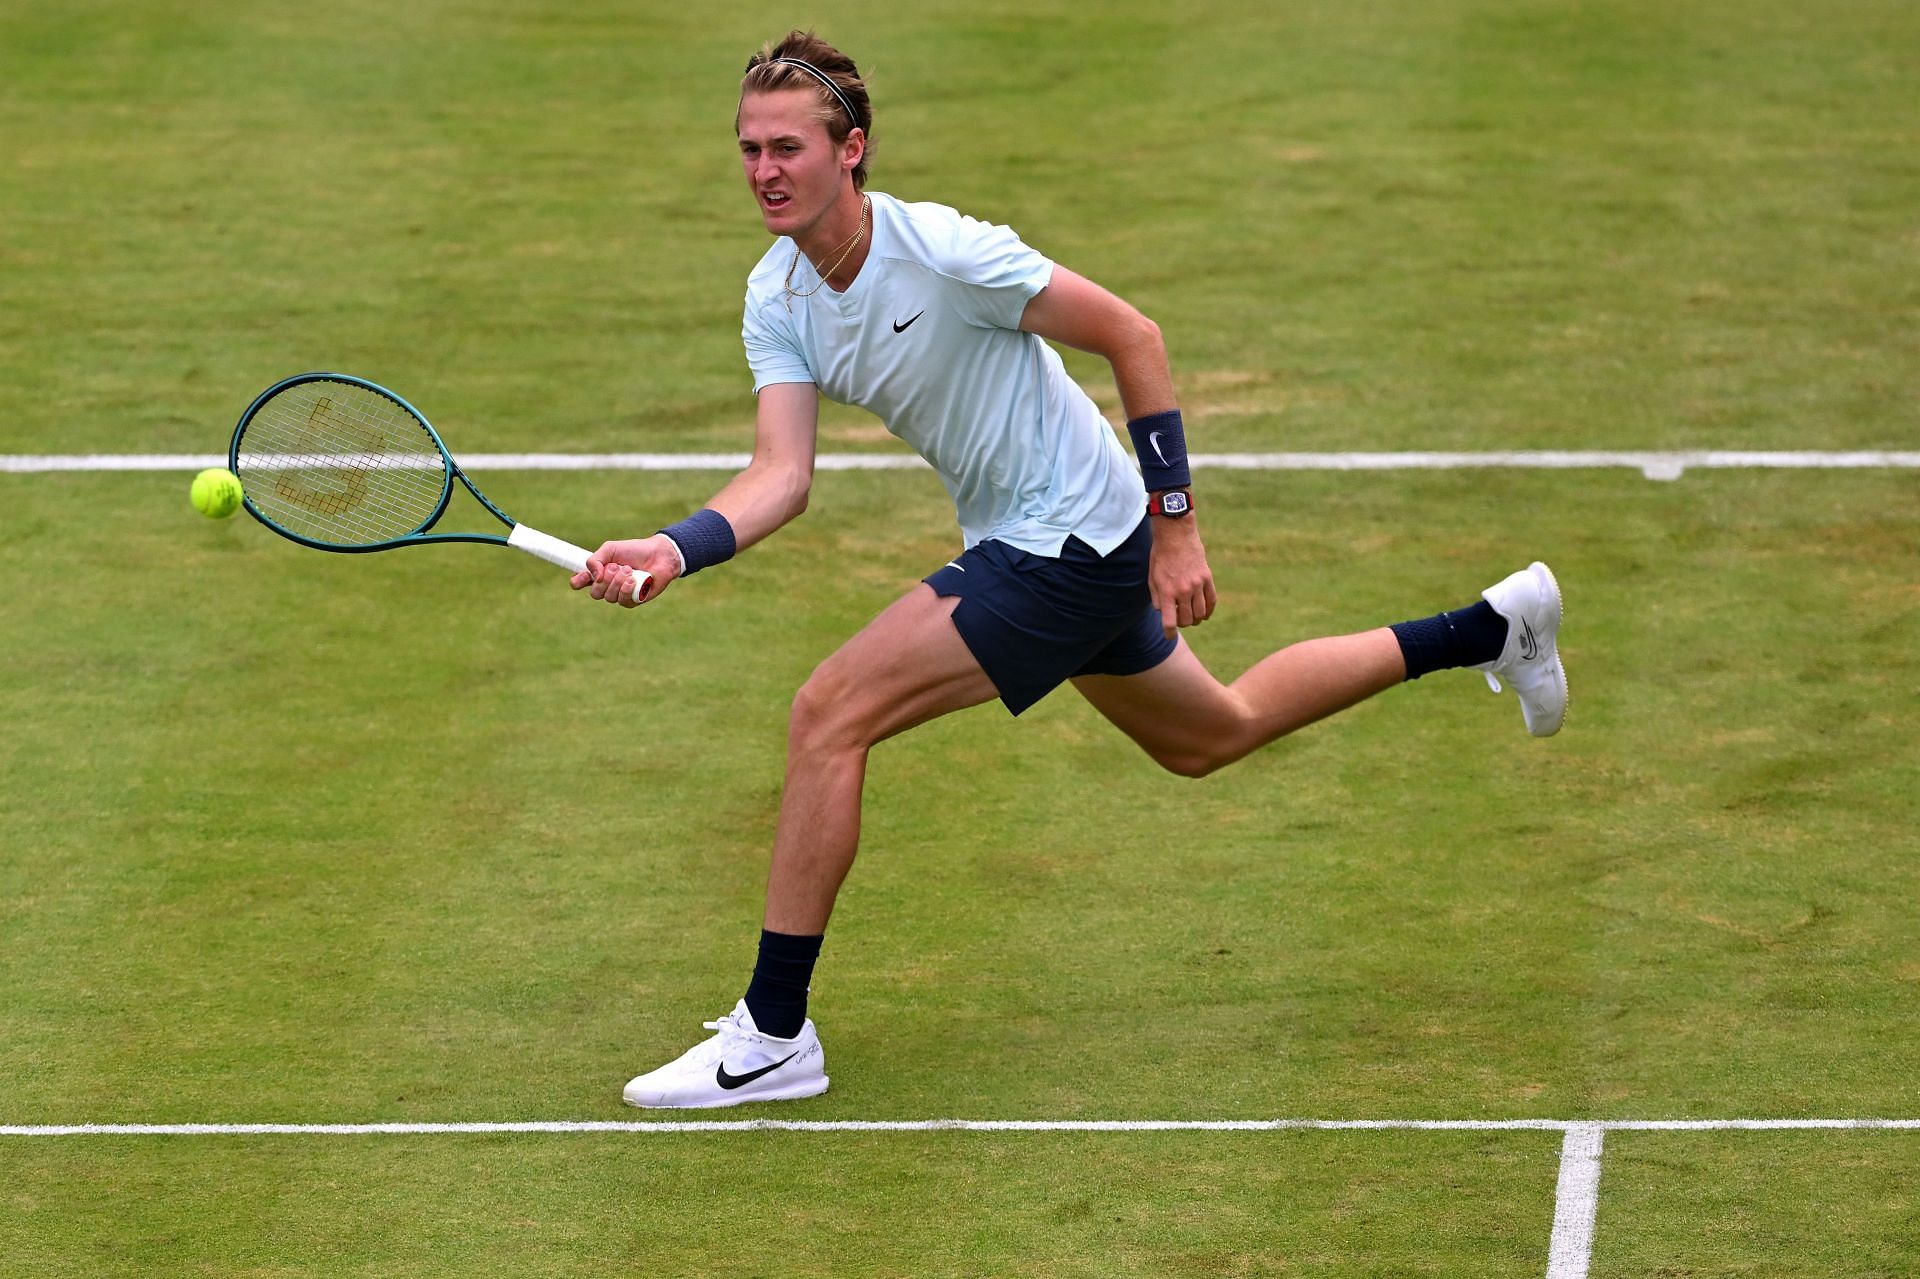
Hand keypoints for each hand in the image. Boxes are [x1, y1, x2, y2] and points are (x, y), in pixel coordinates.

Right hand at [570, 536, 679, 607]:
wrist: (658, 555)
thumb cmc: (635, 551)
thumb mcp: (611, 549)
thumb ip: (595, 559)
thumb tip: (593, 577)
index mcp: (598, 573)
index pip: (579, 583)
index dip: (578, 582)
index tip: (585, 576)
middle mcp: (607, 586)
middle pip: (594, 593)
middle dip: (605, 579)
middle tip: (616, 566)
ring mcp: (620, 594)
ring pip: (608, 597)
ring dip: (618, 581)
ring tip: (629, 570)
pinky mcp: (633, 600)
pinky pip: (622, 601)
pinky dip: (626, 589)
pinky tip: (633, 580)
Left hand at [1148, 517, 1216, 636]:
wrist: (1176, 535)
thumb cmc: (1160, 556)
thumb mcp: (1152, 578)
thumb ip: (1157, 598)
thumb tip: (1164, 613)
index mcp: (1167, 591)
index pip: (1169, 622)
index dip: (1169, 633)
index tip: (1169, 636)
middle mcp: (1183, 590)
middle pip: (1187, 620)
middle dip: (1182, 624)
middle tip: (1179, 619)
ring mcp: (1197, 584)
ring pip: (1201, 613)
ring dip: (1196, 619)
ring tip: (1191, 617)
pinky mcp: (1207, 578)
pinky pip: (1212, 601)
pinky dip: (1209, 610)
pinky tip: (1205, 613)